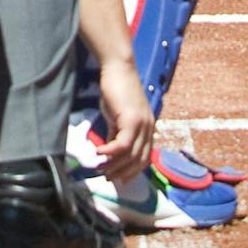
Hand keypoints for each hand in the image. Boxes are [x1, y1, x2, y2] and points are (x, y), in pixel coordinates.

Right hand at [90, 58, 156, 184]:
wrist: (118, 68)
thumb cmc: (116, 89)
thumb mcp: (117, 116)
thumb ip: (116, 133)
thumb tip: (110, 151)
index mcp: (148, 128)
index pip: (144, 158)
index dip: (132, 171)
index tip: (119, 179)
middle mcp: (149, 128)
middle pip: (139, 160)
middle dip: (123, 173)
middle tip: (107, 178)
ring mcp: (142, 124)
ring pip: (131, 155)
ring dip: (114, 165)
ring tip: (100, 169)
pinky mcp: (131, 119)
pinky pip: (122, 144)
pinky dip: (110, 152)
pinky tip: (98, 153)